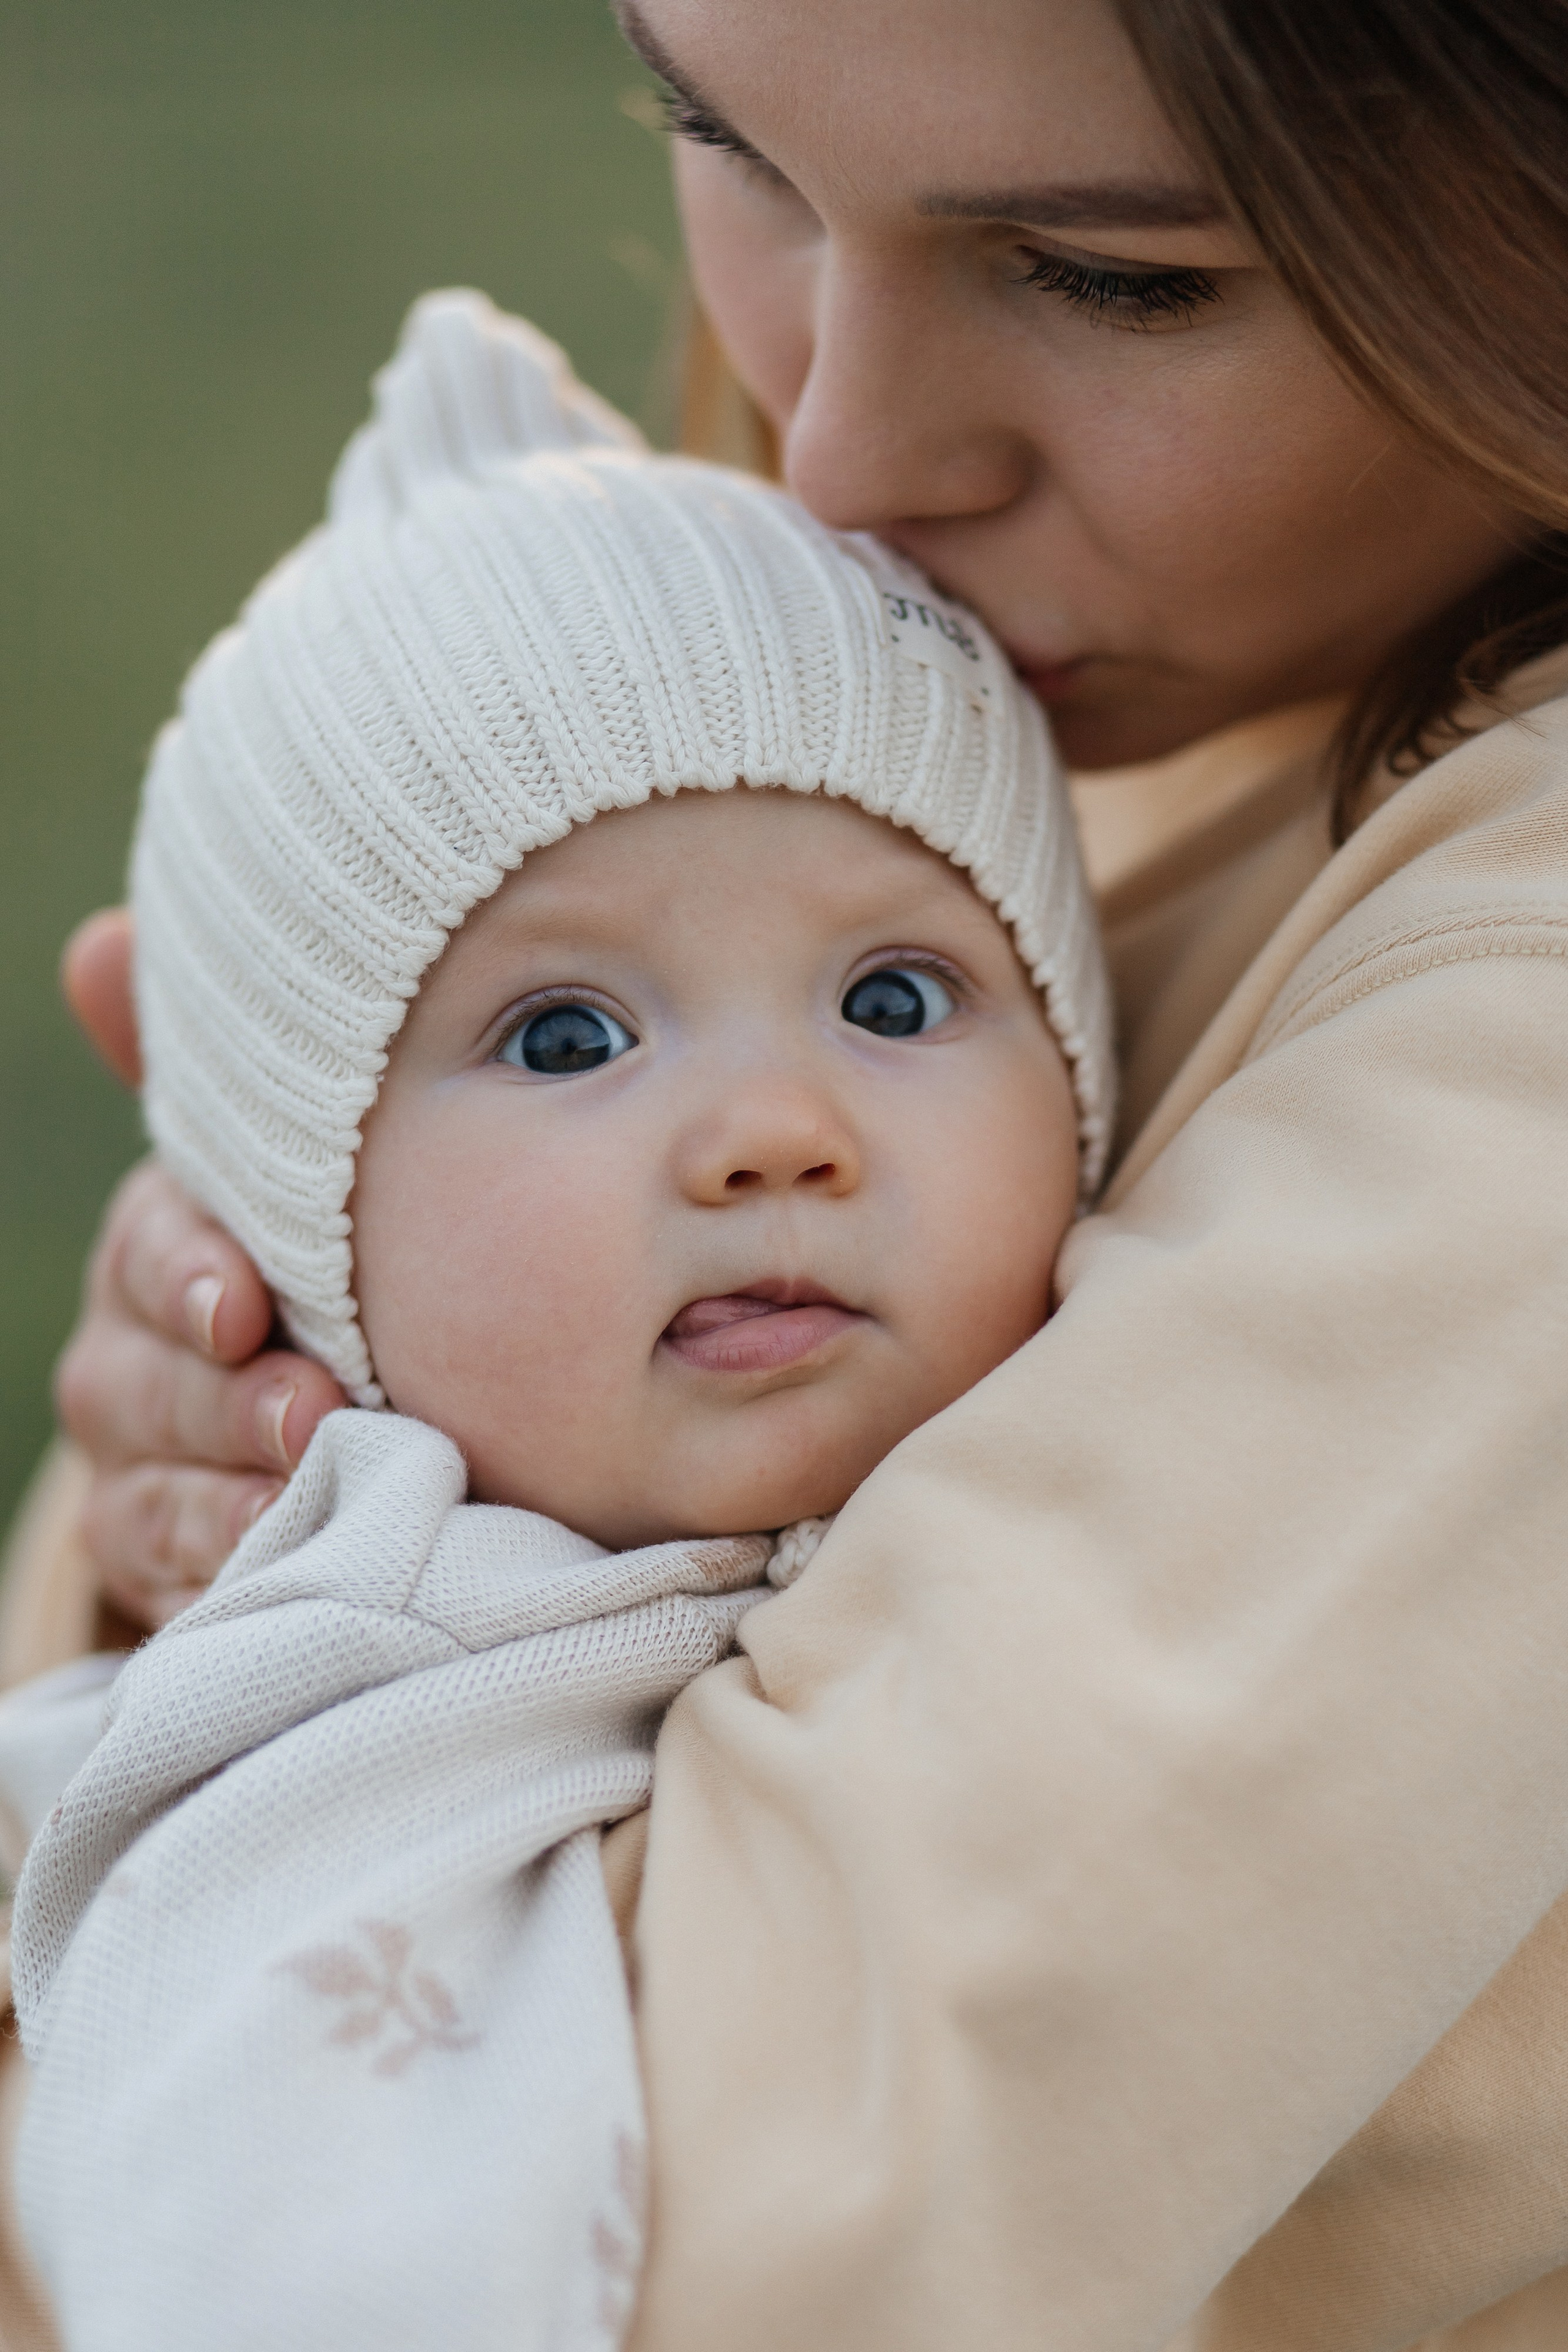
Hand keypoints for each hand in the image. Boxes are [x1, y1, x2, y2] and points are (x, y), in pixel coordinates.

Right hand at [55, 912, 344, 1630]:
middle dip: (223, 1398)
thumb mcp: (303, 1170)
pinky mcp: (164, 1553)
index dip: (185, 1272)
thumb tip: (97, 943)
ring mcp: (141, 1461)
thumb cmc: (329, 1263)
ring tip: (311, 1493)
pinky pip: (172, 1573)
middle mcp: (133, 1353)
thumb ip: (239, 1076)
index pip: (151, 1247)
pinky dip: (226, 1569)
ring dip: (230, 1491)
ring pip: (153, 1483)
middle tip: (314, 1411)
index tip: (242, 1303)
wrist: (361, 1405)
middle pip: (145, 1377)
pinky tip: (284, 1568)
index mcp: (168, 1245)